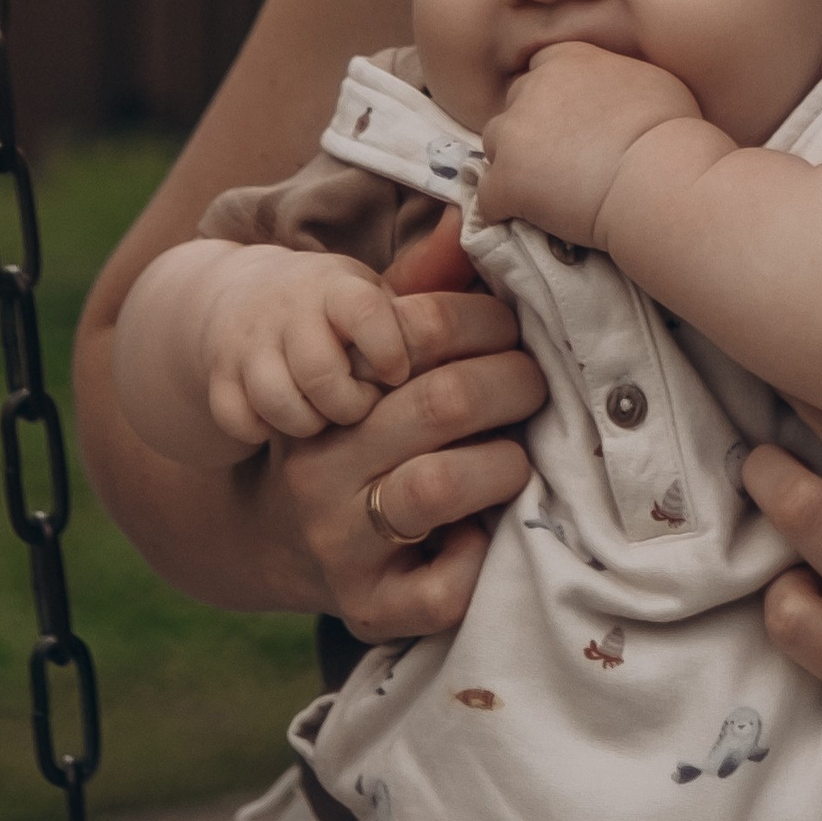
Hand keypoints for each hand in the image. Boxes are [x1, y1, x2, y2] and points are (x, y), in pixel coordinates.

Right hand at [195, 245, 410, 444]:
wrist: (248, 301)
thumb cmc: (341, 308)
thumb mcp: (381, 287)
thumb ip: (430, 274)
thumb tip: (464, 226)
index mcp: (338, 286)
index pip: (361, 310)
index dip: (385, 347)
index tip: (399, 373)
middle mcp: (288, 311)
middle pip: (320, 371)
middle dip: (352, 403)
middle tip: (371, 408)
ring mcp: (249, 346)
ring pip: (280, 400)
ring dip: (314, 422)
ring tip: (335, 421)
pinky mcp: (220, 379)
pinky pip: (239, 420)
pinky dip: (264, 431)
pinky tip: (291, 427)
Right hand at [270, 209, 547, 640]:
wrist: (280, 538)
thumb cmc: (367, 428)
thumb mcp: (378, 358)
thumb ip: (424, 292)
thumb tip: (469, 215)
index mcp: (330, 386)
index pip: (421, 329)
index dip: (492, 320)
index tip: (522, 328)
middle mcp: (322, 460)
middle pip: (441, 401)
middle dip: (514, 385)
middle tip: (541, 386)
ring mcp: (339, 538)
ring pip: (440, 486)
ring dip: (503, 465)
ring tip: (517, 459)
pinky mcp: (367, 605)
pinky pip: (443, 589)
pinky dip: (480, 560)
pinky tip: (486, 535)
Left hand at [479, 41, 703, 246]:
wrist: (659, 177)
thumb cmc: (671, 130)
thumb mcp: (652, 82)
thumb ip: (616, 80)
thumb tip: (618, 95)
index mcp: (566, 59)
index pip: (542, 69)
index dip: (554, 99)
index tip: (573, 123)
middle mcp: (532, 89)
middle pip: (515, 107)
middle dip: (532, 131)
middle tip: (563, 160)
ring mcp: (514, 135)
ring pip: (496, 148)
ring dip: (515, 166)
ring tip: (546, 192)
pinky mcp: (506, 182)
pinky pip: (490, 199)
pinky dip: (506, 210)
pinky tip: (529, 220)